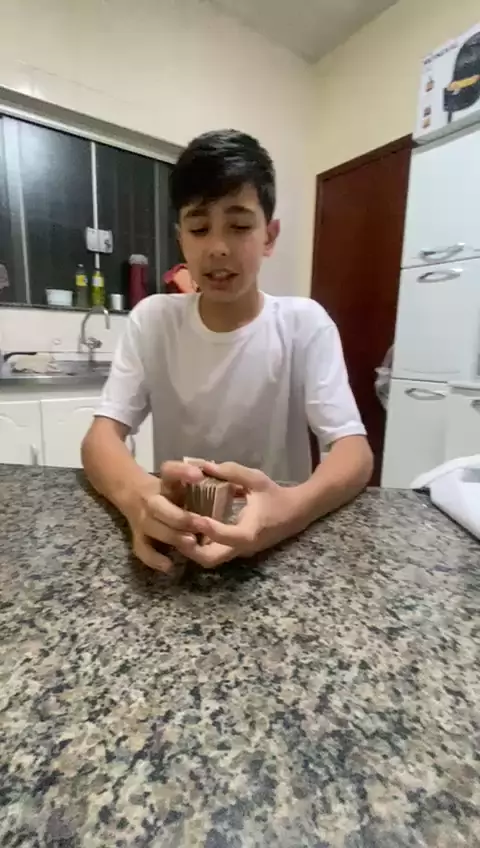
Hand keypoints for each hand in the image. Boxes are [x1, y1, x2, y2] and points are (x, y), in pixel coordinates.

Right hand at [125, 461, 203, 572]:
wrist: (135, 495)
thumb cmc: (171, 490)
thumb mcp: (184, 480)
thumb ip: (206, 481)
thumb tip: (234, 482)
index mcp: (165, 482)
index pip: (169, 471)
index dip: (182, 472)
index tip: (199, 475)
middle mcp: (151, 499)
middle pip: (158, 506)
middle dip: (180, 516)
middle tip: (201, 523)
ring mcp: (143, 520)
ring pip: (152, 528)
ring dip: (172, 536)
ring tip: (192, 542)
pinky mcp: (139, 537)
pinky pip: (142, 550)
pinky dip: (154, 559)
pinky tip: (169, 565)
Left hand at [185, 462, 306, 568]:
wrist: (296, 513)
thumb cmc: (276, 496)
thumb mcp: (256, 479)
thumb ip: (232, 472)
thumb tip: (204, 465)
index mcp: (251, 531)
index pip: (229, 536)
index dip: (210, 529)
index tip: (195, 517)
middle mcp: (244, 547)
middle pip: (212, 559)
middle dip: (191, 549)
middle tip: (175, 530)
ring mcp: (239, 552)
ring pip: (210, 560)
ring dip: (192, 549)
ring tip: (176, 529)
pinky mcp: (237, 551)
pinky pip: (214, 554)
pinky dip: (199, 546)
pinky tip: (188, 529)